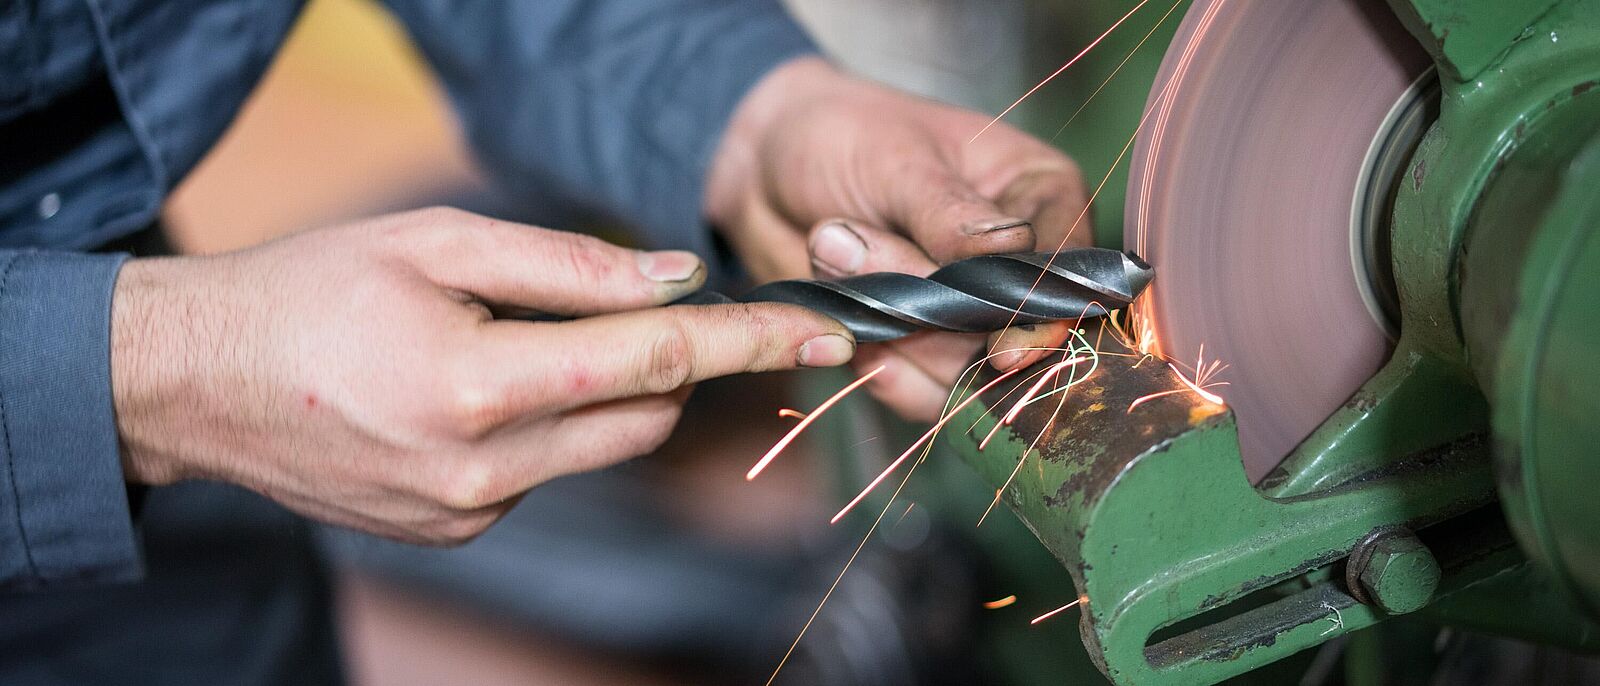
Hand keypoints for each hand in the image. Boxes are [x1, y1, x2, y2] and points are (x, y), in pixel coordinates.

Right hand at [110, 207, 853, 543]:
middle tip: (644, 311)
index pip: (652, 363)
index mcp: (474, 386)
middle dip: (672, 365)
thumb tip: (675, 282)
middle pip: (645, 417)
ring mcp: (469, 512)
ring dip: (603, 393)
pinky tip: (472, 392)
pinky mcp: (457, 530)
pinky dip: (546, 426)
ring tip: (515, 342)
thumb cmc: (312, 291)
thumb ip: (567, 265)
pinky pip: (546, 473)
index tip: (821, 330)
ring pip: (601, 448)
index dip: (747, 342)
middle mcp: (480, 470)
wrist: (199, 384)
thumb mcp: (435, 243)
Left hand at [706, 57, 1091, 420]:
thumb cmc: (843, 136)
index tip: (1004, 348)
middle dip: (932, 316)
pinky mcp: (925, 353)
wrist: (766, 168)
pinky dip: (880, 369)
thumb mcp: (896, 159)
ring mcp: (972, 315)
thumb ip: (950, 214)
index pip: (1066, 270)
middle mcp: (1021, 263)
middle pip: (1014, 335)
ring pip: (964, 372)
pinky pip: (922, 395)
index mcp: (1041, 194)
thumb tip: (1011, 249)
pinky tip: (846, 322)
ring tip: (829, 248)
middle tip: (844, 242)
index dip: (1040, 316)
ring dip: (892, 331)